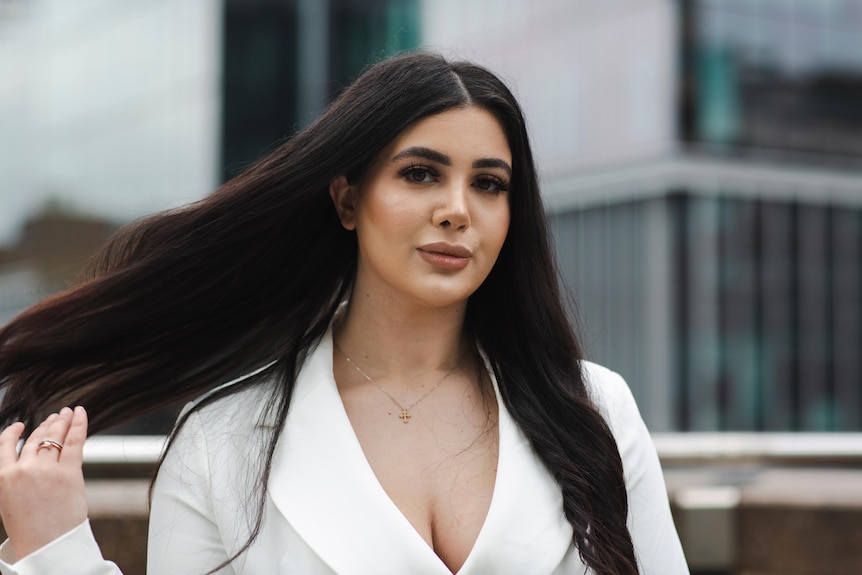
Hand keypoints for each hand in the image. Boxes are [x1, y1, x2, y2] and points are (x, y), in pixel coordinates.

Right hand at [0, 406, 88, 559]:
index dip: (15, 431)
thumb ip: (18, 478)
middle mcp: (23, 469)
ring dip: (62, 422)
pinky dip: (79, 424)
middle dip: (47, 424)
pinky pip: (75, 440)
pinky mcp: (69, 472)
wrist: (45, 545)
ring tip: (67, 413)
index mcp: (4, 477)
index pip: (7, 444)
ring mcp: (46, 469)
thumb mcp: (11, 500)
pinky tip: (80, 413)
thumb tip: (33, 461)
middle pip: (36, 438)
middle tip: (56, 416)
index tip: (22, 425)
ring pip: (55, 436)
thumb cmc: (31, 528)